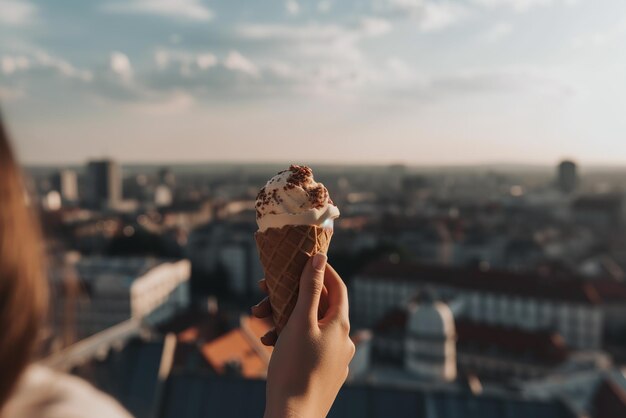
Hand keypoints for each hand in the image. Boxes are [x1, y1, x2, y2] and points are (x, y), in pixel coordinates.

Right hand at [254, 254, 354, 417]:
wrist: (292, 417)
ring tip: (260, 320)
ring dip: (284, 318)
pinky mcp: (323, 373)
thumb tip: (320, 258)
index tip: (303, 258)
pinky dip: (289, 338)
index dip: (322, 269)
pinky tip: (269, 341)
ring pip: (308, 327)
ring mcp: (334, 359)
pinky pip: (307, 346)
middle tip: (265, 291)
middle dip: (290, 296)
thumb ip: (310, 288)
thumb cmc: (295, 368)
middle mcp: (343, 341)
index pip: (337, 287)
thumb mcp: (299, 321)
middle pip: (318, 307)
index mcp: (341, 326)